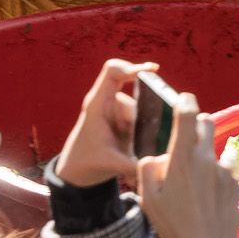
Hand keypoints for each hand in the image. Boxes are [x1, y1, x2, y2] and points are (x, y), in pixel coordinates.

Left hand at [50, 58, 152, 189]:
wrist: (77, 170)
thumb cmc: (86, 162)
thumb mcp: (110, 165)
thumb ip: (134, 165)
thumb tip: (161, 165)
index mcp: (97, 104)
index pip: (112, 72)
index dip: (131, 67)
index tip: (153, 71)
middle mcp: (108, 103)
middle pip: (137, 94)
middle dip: (147, 112)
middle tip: (149, 132)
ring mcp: (117, 111)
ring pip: (143, 110)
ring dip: (146, 127)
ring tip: (141, 146)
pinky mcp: (125, 120)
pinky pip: (143, 118)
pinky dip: (146, 131)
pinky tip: (141, 147)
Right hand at [136, 91, 238, 237]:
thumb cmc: (174, 225)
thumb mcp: (148, 199)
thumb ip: (148, 168)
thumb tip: (158, 157)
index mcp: (184, 158)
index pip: (188, 115)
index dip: (184, 101)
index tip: (182, 99)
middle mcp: (207, 158)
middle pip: (206, 123)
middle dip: (196, 124)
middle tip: (184, 140)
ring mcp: (225, 170)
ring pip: (214, 148)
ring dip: (203, 155)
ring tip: (192, 181)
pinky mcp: (236, 182)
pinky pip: (224, 168)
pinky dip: (214, 174)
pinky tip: (206, 195)